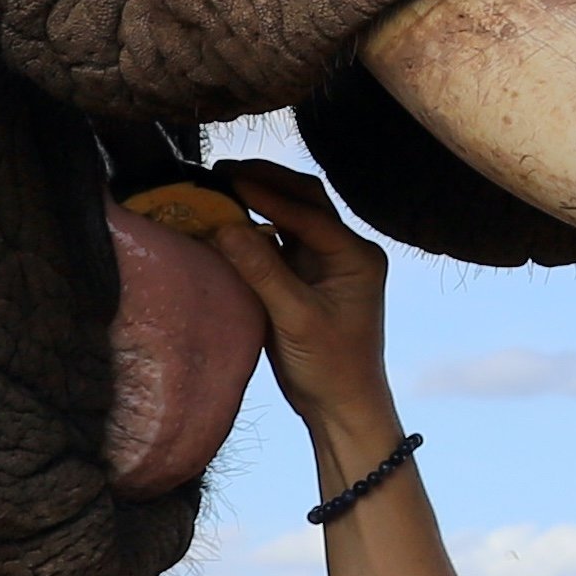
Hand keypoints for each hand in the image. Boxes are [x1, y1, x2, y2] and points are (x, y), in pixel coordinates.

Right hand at [201, 162, 403, 474]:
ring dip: (258, 200)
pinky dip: (254, 228)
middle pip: (305, 201)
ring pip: (290, 217)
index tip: (227, 178)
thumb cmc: (330, 366)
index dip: (267, 194)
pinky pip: (278, 242)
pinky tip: (225, 220)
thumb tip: (223, 225)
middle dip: (265, 182)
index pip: (309, 213)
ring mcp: (326, 263)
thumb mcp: (295, 318)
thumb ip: (262, 271)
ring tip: (217, 185)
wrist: (341, 405)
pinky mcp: (306, 277)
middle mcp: (346, 251)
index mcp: (357, 256)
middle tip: (220, 169)